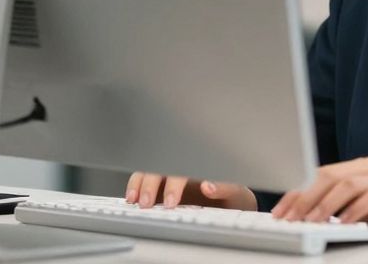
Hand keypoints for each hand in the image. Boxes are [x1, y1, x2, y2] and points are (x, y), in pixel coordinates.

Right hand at [125, 172, 256, 210]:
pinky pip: (144, 179)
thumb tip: (208, 185)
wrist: (232, 203)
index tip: (172, 201)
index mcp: (201, 163)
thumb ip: (225, 187)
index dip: (175, 183)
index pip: (183, 165)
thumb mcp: (236, 192)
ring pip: (149, 169)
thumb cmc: (234, 195)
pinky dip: (135, 186)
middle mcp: (183, 164)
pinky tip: (131, 198)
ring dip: (138, 183)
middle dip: (151, 184)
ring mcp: (171, 173)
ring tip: (134, 201)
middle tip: (147, 204)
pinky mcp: (161, 183)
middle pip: (161, 165)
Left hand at [271, 157, 367, 231]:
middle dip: (303, 197)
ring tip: (309, 222)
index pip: (318, 174)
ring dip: (323, 205)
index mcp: (358, 167)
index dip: (296, 192)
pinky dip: (352, 211)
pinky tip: (341, 224)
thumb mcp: (363, 208)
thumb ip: (338, 206)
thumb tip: (303, 217)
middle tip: (287, 218)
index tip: (279, 212)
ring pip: (345, 184)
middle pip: (328, 175)